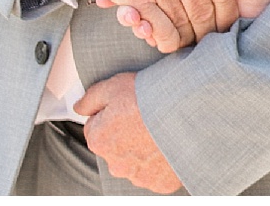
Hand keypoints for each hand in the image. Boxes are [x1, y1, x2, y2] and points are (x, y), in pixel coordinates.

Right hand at [71, 0, 238, 53]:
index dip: (226, 13)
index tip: (225, 26)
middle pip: (203, 9)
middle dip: (207, 30)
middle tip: (206, 41)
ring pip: (181, 21)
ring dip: (186, 38)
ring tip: (188, 45)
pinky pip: (158, 26)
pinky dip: (165, 40)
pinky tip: (166, 42)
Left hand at [78, 72, 181, 192]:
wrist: (190, 113)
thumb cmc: (154, 98)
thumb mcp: (116, 85)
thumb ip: (91, 98)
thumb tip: (79, 107)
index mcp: (99, 140)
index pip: (96, 127)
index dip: (112, 113)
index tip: (127, 107)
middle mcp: (115, 164)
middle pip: (116, 147)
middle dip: (126, 135)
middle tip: (146, 117)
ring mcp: (138, 176)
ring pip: (136, 162)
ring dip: (144, 150)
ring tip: (160, 129)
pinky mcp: (160, 184)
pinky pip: (156, 173)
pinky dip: (162, 162)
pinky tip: (169, 143)